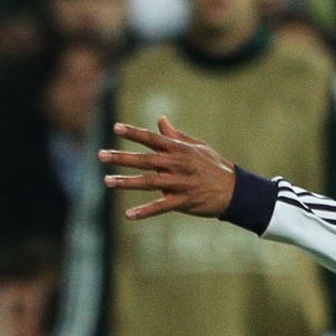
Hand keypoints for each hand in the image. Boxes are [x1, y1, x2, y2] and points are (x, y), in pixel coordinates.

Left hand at [98, 117, 236, 220]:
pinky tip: (128, 214)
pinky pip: (161, 206)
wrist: (235, 190)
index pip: (153, 138)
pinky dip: (145, 211)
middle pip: (145, 160)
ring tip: (107, 181)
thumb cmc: (213, 166)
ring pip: (149, 182)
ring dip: (127, 182)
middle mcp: (178, 164)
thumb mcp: (197, 147)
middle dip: (121, 157)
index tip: (115, 128)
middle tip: (100, 155)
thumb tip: (160, 120)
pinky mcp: (184, 201)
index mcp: (180, 149)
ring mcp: (181, 183)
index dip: (134, 133)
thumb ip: (175, 136)